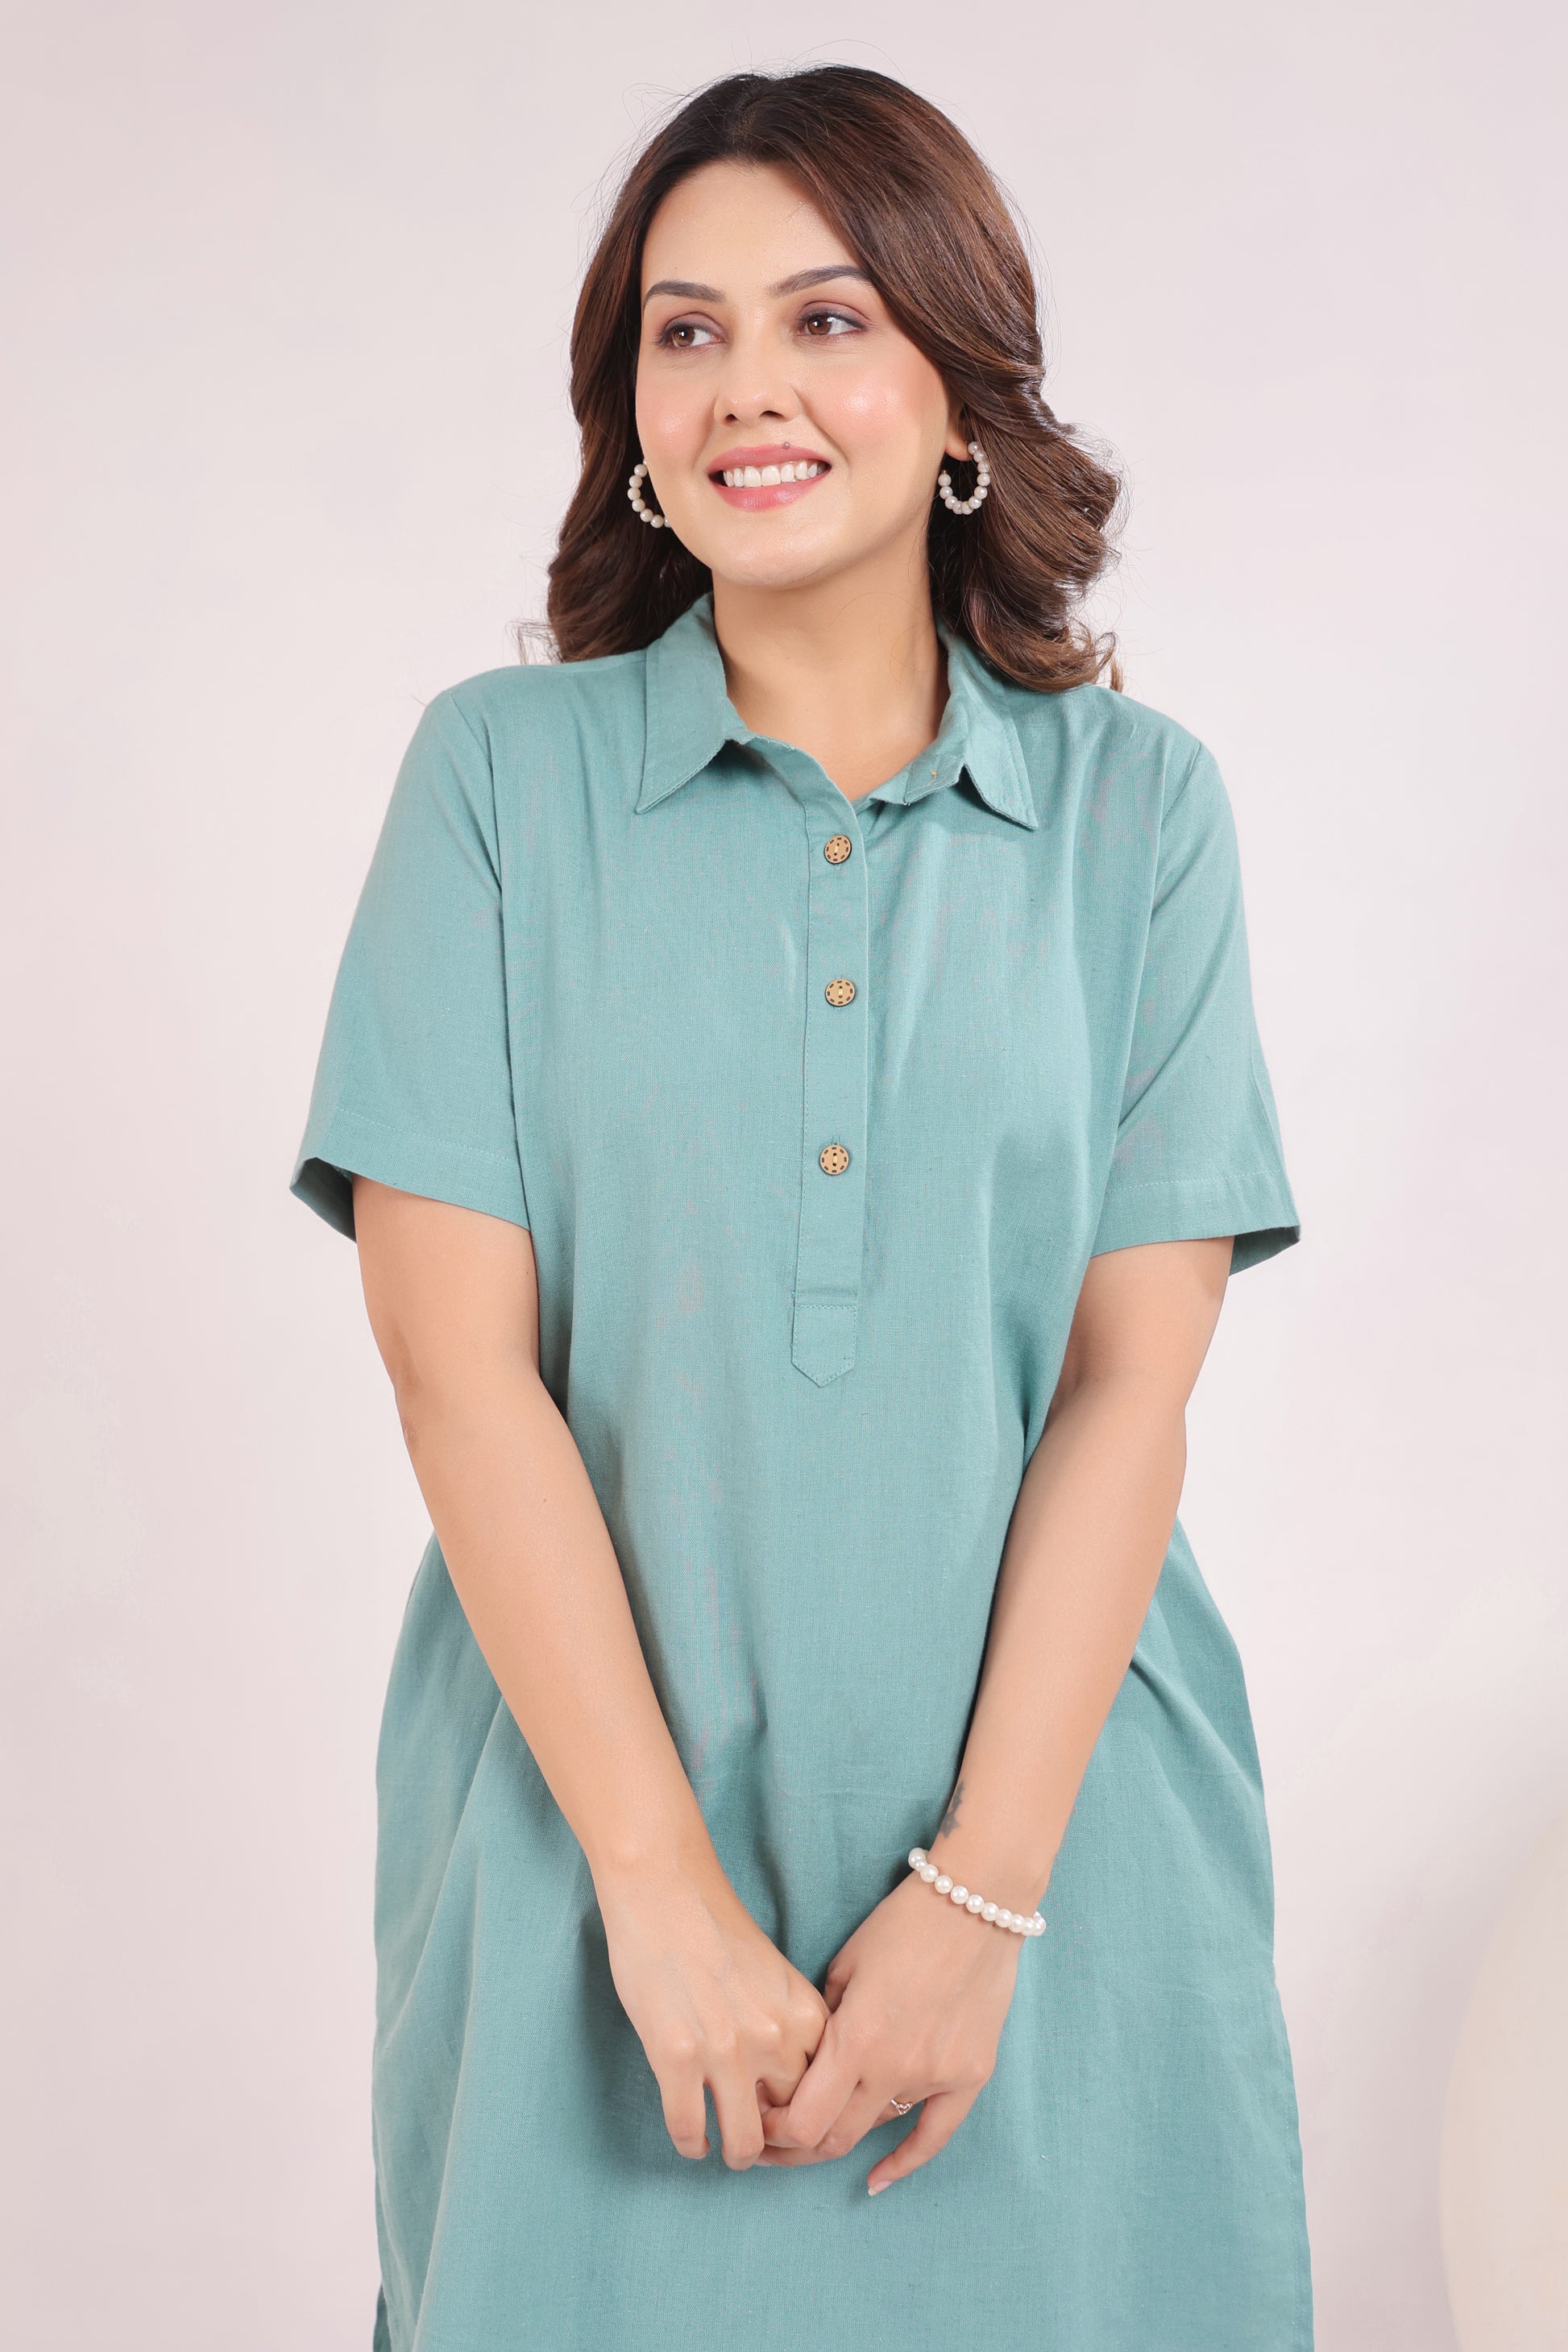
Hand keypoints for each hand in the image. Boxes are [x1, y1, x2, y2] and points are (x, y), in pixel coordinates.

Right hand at [593, 1847, 829, 2169]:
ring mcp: (726, 2052)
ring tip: (728, 2151)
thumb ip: (786, 2025)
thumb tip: (780, 2081)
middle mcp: (774, 2038)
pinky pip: (688, 2129)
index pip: (826, 2093)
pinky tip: (691, 2140)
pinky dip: (690, 2144)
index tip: (794, 2125)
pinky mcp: (676, 2058)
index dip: (810, 2117)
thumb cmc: (716, 1925)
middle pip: (792, 2124)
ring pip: (744, 2143)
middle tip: (762, 2141)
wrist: (665, 1888)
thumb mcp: (774, 1975)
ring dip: (737, 2155)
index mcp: (804, 2015)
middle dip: (779, 2141)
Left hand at [755, 1865, 1023, 2192]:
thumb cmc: (901, 1924)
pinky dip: (902, 2162)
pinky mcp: (970, 2076)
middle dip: (794, 2147)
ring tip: (812, 2136)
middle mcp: (895, 2068)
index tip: (758, 2122)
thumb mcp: (843, 1966)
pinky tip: (875, 2180)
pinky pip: (934, 2136)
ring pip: (875, 2129)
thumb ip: (821, 2024)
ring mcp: (936, 2076)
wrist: (977, 1901)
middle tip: (772, 2142)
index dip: (774, 2132)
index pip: (803, 2120)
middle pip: (834, 2138)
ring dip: (841, 2135)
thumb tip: (801, 2066)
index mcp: (856, 2039)